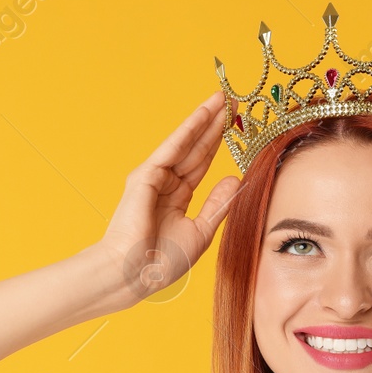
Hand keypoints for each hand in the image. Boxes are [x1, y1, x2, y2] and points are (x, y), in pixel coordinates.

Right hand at [97, 92, 241, 302]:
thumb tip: (236, 179)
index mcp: (176, 198)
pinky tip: (203, 114)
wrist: (135, 274)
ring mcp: (154, 178)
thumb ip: (218, 204)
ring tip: (222, 98)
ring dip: (203, 120)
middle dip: (213, 125)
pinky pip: (171, 149)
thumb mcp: (200, 231)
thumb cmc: (162, 261)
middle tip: (232, 101)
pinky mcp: (146, 176)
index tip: (234, 124)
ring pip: (185, 143)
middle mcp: (164, 183)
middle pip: (195, 148)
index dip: (216, 144)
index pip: (200, 164)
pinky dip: (188, 130)